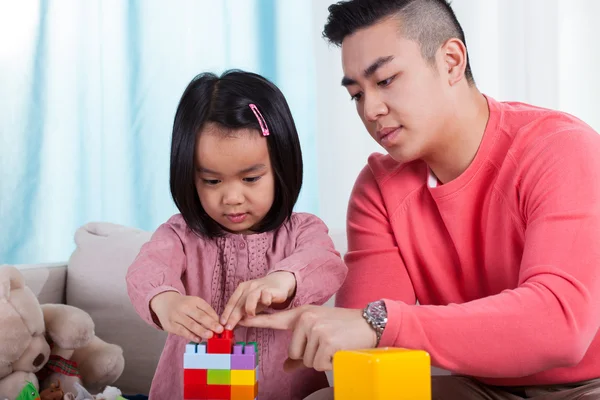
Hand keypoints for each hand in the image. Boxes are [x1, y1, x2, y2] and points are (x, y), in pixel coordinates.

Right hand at [150, 291, 223, 341]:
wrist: (164, 303)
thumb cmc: (184, 305)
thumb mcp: (195, 304)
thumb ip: (206, 312)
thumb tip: (218, 323)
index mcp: (194, 301)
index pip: (206, 309)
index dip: (214, 317)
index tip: (222, 325)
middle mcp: (185, 307)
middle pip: (199, 316)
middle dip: (210, 324)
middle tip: (219, 330)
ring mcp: (176, 316)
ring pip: (190, 324)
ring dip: (201, 331)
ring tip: (210, 335)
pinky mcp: (170, 325)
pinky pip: (182, 331)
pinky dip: (190, 336)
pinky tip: (198, 339)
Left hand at [220, 271, 296, 329]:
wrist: (279, 282)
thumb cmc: (262, 295)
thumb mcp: (251, 303)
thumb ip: (242, 312)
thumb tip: (233, 325)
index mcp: (241, 289)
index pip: (232, 302)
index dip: (226, 313)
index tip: (222, 324)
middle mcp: (249, 287)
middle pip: (239, 302)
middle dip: (233, 316)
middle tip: (229, 327)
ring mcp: (259, 287)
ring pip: (251, 297)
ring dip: (249, 308)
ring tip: (249, 316)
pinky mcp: (270, 289)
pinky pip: (266, 295)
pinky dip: (265, 300)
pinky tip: (266, 305)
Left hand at [239, 305, 376, 370]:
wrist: (368, 323)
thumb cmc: (343, 328)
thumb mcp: (319, 332)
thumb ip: (300, 349)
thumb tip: (285, 367)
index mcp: (302, 314)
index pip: (275, 319)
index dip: (256, 320)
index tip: (239, 320)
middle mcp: (306, 319)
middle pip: (293, 352)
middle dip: (309, 355)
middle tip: (327, 344)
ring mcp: (316, 329)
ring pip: (306, 360)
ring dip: (320, 359)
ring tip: (334, 345)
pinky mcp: (326, 342)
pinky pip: (318, 364)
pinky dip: (329, 363)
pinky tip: (338, 350)